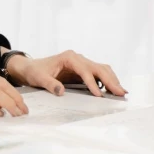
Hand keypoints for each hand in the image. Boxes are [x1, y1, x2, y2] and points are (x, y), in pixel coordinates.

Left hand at [6, 50, 126, 96]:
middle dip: (110, 80)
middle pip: (98, 68)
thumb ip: (49, 84)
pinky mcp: (83, 70)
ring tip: (122, 92)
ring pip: (102, 69)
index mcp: (69, 57)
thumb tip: (60, 91)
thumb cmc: (35, 71)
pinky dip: (108, 80)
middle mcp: (78, 58)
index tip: (99, 95)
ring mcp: (82, 63)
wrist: (31, 67)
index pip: (85, 70)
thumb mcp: (38, 78)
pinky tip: (114, 90)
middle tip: (120, 93)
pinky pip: (99, 74)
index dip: (92, 83)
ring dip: (112, 80)